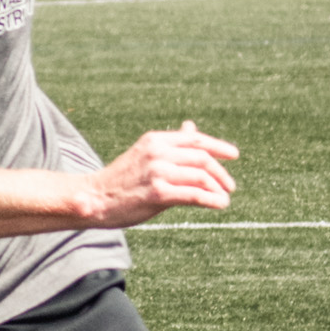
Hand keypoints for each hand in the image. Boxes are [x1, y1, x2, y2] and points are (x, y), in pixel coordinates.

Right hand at [87, 121, 236, 227]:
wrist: (96, 198)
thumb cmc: (122, 179)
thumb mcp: (146, 153)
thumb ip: (172, 143)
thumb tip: (191, 126)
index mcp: (156, 140)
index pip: (195, 139)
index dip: (218, 146)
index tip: (233, 155)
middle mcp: (158, 152)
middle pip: (202, 157)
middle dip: (220, 172)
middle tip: (230, 185)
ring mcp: (158, 172)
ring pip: (201, 175)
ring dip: (218, 188)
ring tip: (225, 197)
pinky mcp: (158, 193)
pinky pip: (194, 195)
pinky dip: (211, 199)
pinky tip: (219, 204)